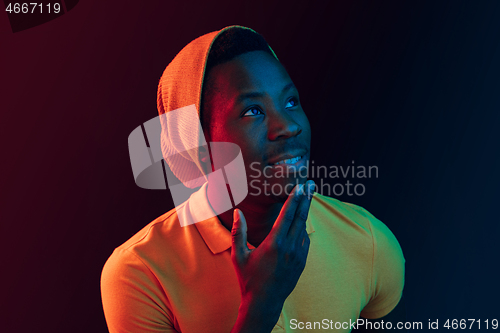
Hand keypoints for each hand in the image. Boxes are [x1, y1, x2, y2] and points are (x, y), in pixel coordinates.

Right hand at [231, 180, 315, 306]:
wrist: (264, 302)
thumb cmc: (248, 278)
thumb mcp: (239, 255)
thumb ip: (238, 232)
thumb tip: (237, 211)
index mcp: (274, 243)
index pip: (287, 215)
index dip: (294, 199)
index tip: (300, 187)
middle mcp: (289, 247)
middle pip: (300, 217)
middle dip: (306, 199)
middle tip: (311, 184)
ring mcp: (298, 255)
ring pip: (303, 228)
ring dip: (304, 212)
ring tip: (306, 198)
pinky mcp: (302, 262)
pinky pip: (304, 240)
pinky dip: (303, 228)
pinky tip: (300, 223)